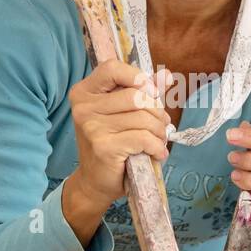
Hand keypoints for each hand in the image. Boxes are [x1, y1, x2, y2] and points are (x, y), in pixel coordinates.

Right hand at [68, 59, 171, 215]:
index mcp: (84, 92)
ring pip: (143, 118)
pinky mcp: (103, 147)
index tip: (151, 92)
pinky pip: (143, 138)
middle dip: (156, 110)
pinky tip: (157, 153)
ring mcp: (92, 127)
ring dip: (160, 131)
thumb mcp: (123, 114)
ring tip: (159, 140)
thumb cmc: (111, 144)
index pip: (112, 68)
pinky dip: (157, 146)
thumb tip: (167, 76)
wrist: (95, 182)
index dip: (137, 77)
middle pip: (136, 95)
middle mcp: (84, 107)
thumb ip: (143, 92)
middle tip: (161, 124)